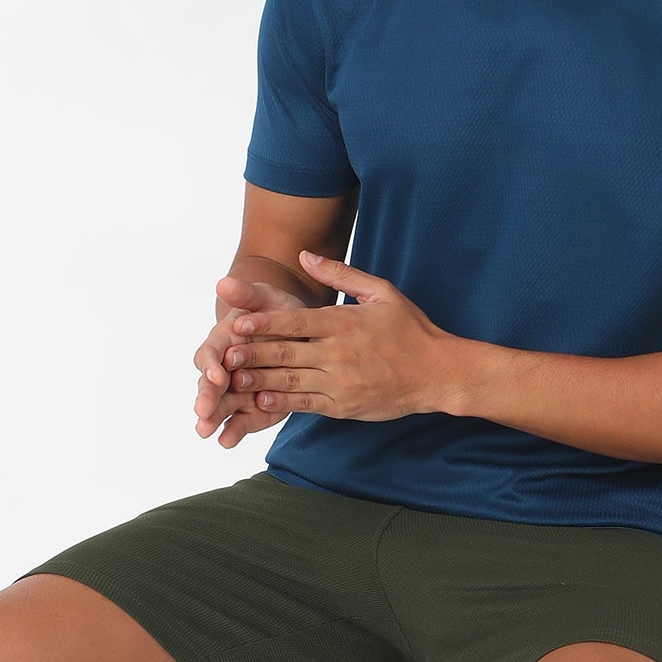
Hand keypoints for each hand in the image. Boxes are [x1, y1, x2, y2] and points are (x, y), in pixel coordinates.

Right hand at [194, 271, 310, 447]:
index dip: (211, 364)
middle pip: (211, 386)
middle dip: (207, 399)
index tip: (216, 374)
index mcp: (224, 342)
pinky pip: (245, 420)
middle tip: (202, 414)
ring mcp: (240, 390)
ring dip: (216, 419)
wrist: (297, 330)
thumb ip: (245, 295)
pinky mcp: (257, 406)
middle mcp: (226, 369)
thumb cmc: (275, 310)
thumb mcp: (264, 298)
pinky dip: (235, 430)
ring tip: (210, 434)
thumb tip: (224, 283)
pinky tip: (227, 441)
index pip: (210, 354)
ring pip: (224, 406)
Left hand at [221, 249, 457, 421]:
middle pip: (286, 353)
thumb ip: (341, 273)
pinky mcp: (343, 405)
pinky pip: (306, 404)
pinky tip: (260, 400)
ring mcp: (340, 382)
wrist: (437, 373)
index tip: (238, 321)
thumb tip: (304, 255)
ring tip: (231, 379)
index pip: (296, 321)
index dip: (264, 323)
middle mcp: (338, 353)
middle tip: (223, 354)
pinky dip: (282, 402)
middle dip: (252, 354)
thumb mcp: (382, 291)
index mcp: (344, 323)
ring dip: (259, 380)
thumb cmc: (409, 329)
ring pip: (291, 381)